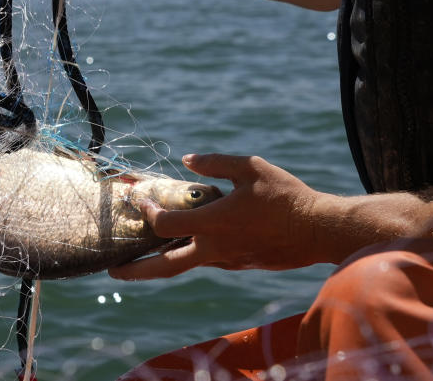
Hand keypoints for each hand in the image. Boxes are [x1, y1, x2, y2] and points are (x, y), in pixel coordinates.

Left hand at [108, 154, 322, 279]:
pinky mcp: (240, 265)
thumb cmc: (287, 197)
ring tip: (139, 257)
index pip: (164, 225)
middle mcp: (215, 249)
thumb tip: (188, 160)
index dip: (146, 212)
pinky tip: (183, 244)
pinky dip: (188, 255)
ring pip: (185, 267)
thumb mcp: (250, 168)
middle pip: (164, 268)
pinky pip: (207, 261)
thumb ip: (215, 163)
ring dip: (160, 263)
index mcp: (213, 224)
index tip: (137, 199)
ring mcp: (227, 261)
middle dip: (135, 272)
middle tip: (112, 271)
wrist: (320, 231)